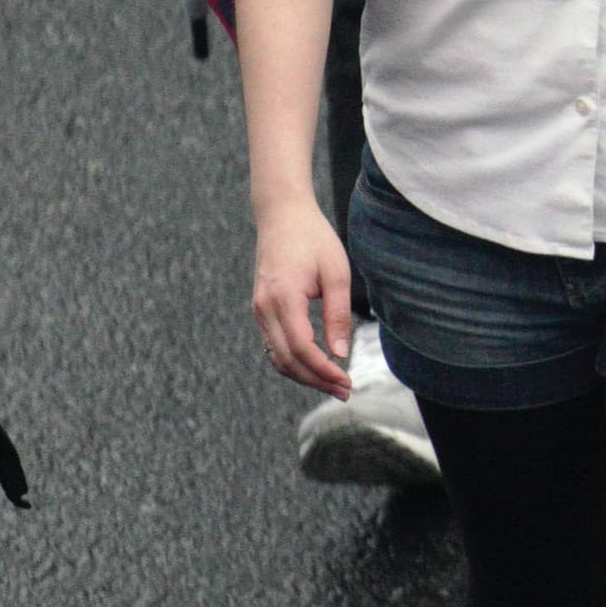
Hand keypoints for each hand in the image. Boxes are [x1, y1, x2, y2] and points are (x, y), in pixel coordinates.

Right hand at [250, 194, 353, 396]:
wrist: (282, 215)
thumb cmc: (313, 239)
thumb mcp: (336, 272)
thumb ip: (337, 314)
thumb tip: (340, 354)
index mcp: (284, 297)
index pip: (301, 348)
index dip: (323, 371)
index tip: (346, 380)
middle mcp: (265, 308)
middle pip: (287, 360)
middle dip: (316, 381)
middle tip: (345, 391)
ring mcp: (259, 310)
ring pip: (277, 357)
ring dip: (304, 375)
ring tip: (333, 384)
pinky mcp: (260, 309)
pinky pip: (273, 346)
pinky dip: (292, 362)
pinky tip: (315, 366)